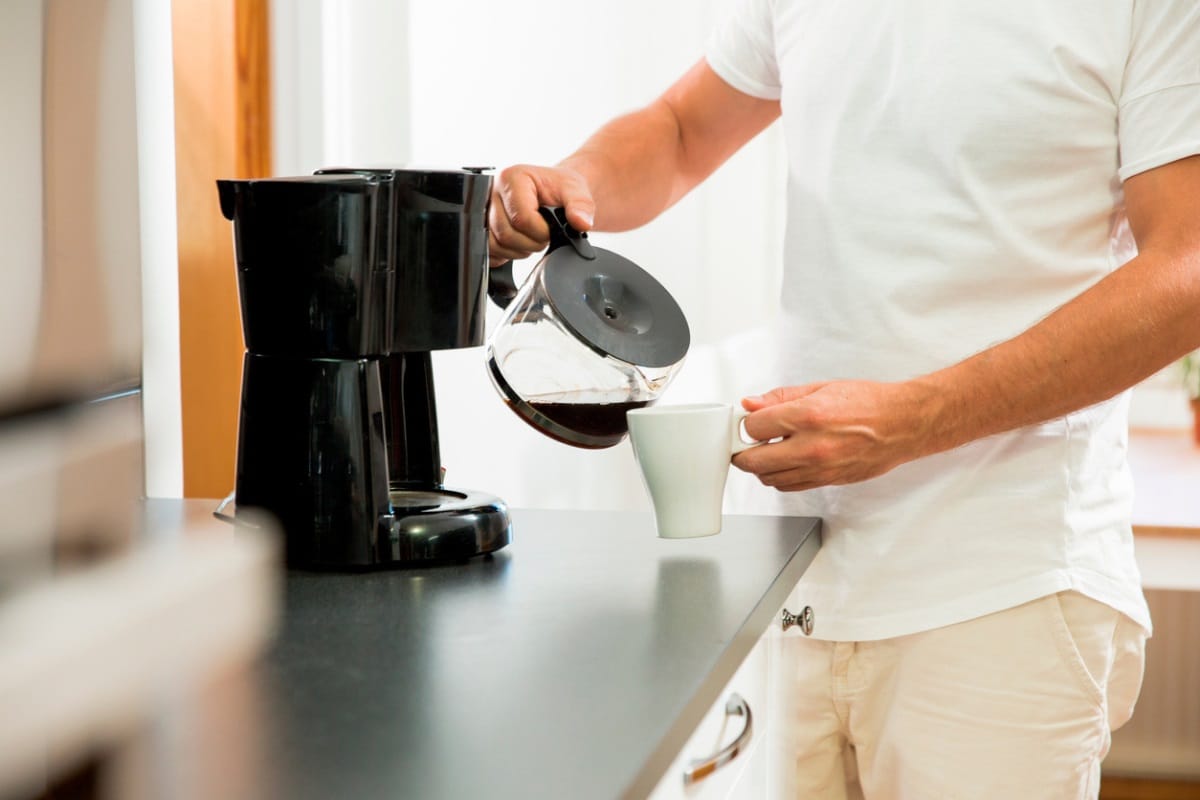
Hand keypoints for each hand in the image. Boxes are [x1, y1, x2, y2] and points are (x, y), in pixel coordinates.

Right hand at [489, 164, 596, 265]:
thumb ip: (580, 205)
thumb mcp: (575, 190)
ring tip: (532, 237)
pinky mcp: (480, 228)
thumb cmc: (559, 188)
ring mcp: (482, 211)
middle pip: (506, 234)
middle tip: (544, 234)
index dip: (541, 231)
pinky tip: (519, 243)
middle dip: (531, 242)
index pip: (521, 218)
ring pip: (495, 245)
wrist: (551, 192)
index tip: (551, 228)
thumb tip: (581, 223)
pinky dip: (506, 254)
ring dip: (518, 250)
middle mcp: (491, 192)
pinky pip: (488, 252)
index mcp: (511, 178)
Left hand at [731, 380, 939, 491]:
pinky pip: (790, 487)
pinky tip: (785, 462)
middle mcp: (812, 446)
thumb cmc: (869, 403)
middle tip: (745, 443)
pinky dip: (780, 477)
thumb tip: (751, 404)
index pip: (754, 427)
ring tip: (768, 451)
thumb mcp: (821, 388)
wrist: (903, 425)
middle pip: (754, 461)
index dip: (747, 424)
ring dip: (761, 467)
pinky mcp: (827, 481)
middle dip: (743, 452)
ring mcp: (820, 468)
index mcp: (808, 416)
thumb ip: (781, 397)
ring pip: (770, 479)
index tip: (750, 421)